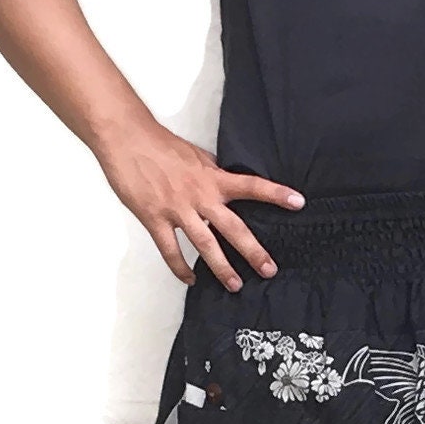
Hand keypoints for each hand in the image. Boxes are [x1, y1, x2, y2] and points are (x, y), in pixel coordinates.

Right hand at [97, 122, 304, 289]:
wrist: (126, 138)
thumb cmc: (159, 144)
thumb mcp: (196, 156)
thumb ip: (213, 173)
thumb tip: (226, 182)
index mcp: (212, 178)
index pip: (252, 186)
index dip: (276, 194)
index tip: (298, 202)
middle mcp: (200, 196)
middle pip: (233, 228)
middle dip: (253, 251)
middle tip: (269, 270)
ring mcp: (178, 210)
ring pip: (205, 245)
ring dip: (222, 268)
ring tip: (235, 285)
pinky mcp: (155, 219)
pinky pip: (171, 250)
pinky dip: (180, 268)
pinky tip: (190, 279)